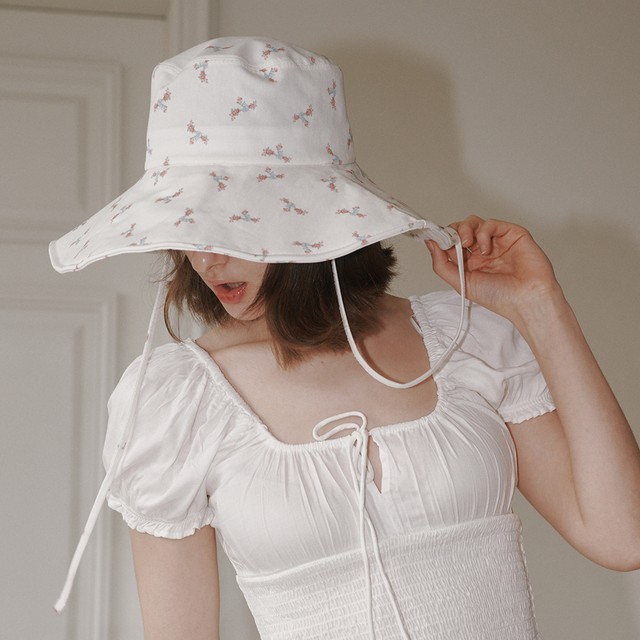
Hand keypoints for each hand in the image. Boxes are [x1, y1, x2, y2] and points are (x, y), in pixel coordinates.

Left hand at [426, 215, 562, 321]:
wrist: (526, 299)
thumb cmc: (500, 297)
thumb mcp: (461, 283)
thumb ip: (442, 265)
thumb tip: (430, 244)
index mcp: (469, 263)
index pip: (451, 243)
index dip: (442, 239)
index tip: (432, 237)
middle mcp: (482, 251)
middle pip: (460, 229)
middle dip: (452, 233)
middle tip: (452, 242)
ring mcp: (496, 241)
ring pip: (474, 223)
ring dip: (465, 230)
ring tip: (468, 244)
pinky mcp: (511, 234)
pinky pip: (491, 223)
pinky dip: (484, 233)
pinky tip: (486, 249)